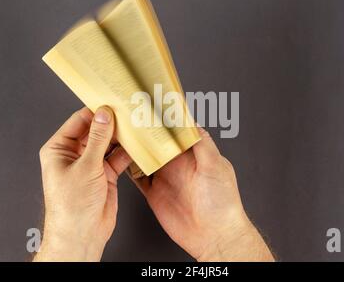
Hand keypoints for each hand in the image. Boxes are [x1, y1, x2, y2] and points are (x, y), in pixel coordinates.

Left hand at [34, 107, 131, 261]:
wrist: (82, 234)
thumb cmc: (71, 206)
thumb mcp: (86, 166)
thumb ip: (98, 139)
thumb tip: (104, 115)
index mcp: (59, 149)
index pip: (79, 121)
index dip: (95, 111)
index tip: (112, 102)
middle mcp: (74, 155)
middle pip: (95, 131)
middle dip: (111, 123)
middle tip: (128, 112)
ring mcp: (91, 164)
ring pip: (108, 144)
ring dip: (121, 137)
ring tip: (135, 125)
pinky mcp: (105, 174)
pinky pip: (117, 158)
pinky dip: (127, 152)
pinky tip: (137, 144)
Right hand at [132, 128, 273, 261]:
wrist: (214, 235)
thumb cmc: (223, 202)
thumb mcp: (216, 166)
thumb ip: (203, 144)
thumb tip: (192, 122)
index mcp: (193, 154)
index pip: (176, 132)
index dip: (166, 120)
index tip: (153, 107)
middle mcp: (177, 164)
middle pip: (157, 142)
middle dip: (145, 131)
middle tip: (130, 117)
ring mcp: (165, 178)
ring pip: (144, 157)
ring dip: (134, 148)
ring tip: (121, 134)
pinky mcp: (154, 193)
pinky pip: (138, 178)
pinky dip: (128, 169)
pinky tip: (120, 160)